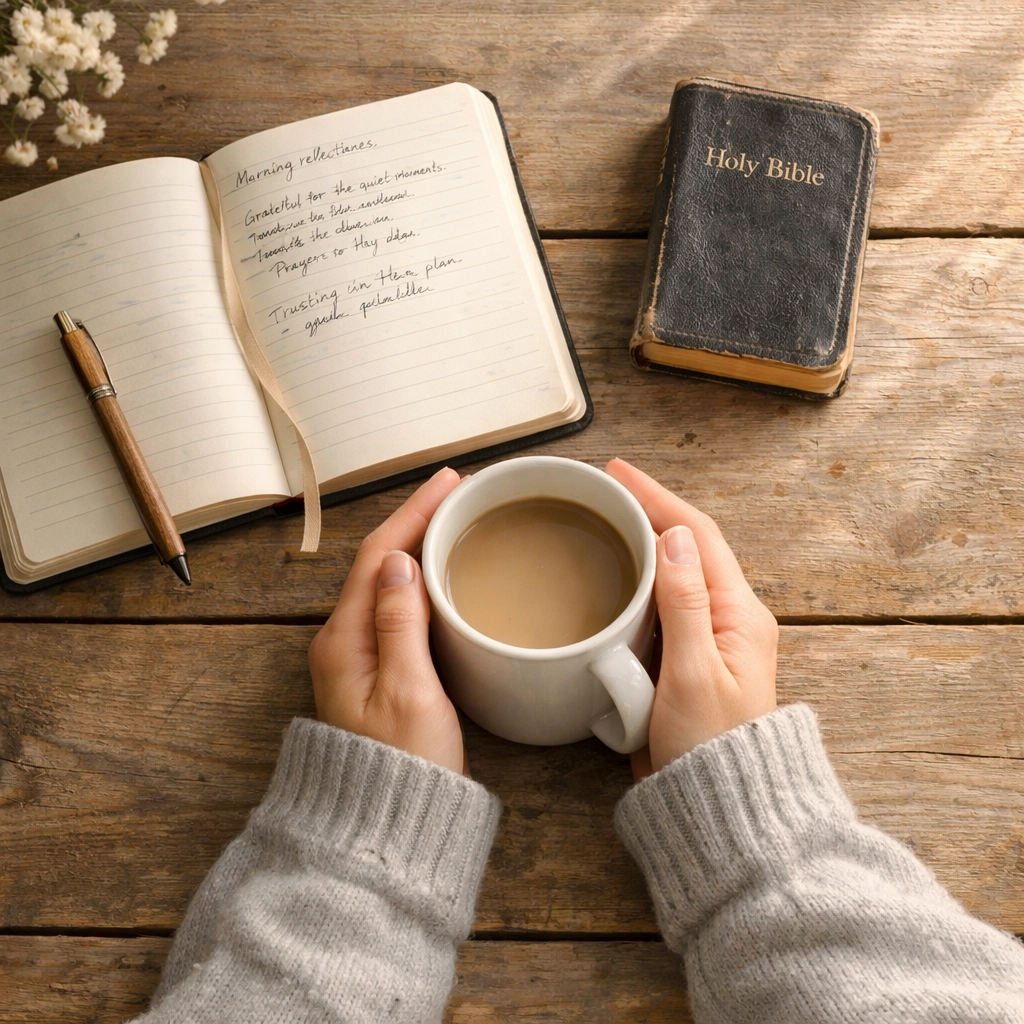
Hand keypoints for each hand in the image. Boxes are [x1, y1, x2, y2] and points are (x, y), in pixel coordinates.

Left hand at [308, 467, 466, 774]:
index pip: (378, 556)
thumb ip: (401, 623)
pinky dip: (418, 581)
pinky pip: (393, 609)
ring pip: (386, 585)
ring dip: (417, 547)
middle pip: (378, 564)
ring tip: (452, 521)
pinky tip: (441, 577)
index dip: (413, 513)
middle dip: (415, 522)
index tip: (448, 483)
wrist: (385, 830)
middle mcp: (342, 644)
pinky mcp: (375, 674)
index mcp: (344, 641)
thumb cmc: (403, 770)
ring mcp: (356, 659)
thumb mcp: (410, 692)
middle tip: (457, 494)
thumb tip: (399, 562)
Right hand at [605, 459, 777, 778]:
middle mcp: (727, 620)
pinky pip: (659, 608)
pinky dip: (635, 583)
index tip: (619, 471)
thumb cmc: (711, 750)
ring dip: (641, 543)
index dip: (658, 498)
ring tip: (603, 519)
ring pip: (671, 576)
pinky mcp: (684, 662)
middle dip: (647, 511)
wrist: (719, 809)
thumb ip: (684, 604)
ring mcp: (706, 640)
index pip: (698, 536)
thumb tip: (676, 537)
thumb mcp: (695, 674)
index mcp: (738, 615)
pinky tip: (610, 577)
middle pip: (686, 547)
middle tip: (603, 489)